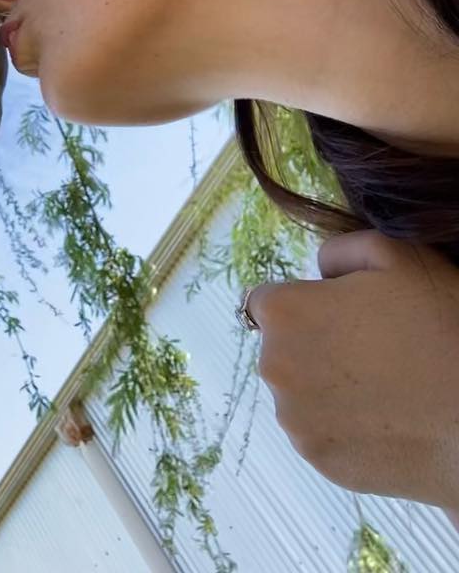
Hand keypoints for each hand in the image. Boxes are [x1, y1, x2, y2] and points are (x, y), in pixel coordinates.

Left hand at [246, 230, 458, 507]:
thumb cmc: (442, 325)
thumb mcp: (395, 255)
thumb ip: (339, 252)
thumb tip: (318, 270)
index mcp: (283, 313)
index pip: (268, 301)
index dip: (307, 305)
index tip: (345, 316)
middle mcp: (273, 366)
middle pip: (282, 349)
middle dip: (314, 346)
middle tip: (374, 352)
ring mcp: (293, 419)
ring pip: (299, 393)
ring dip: (326, 388)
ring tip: (385, 389)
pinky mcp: (317, 458)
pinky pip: (320, 432)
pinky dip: (343, 427)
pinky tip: (386, 421)